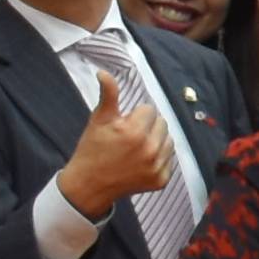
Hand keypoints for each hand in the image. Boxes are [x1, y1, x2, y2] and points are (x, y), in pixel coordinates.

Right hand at [58, 58, 172, 220]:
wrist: (89, 185)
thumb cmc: (92, 149)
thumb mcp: (98, 120)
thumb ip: (108, 95)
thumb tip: (103, 73)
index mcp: (134, 132)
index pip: (149, 110)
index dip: (134, 115)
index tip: (123, 125)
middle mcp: (149, 150)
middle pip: (162, 123)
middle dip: (147, 125)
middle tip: (129, 136)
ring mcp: (157, 167)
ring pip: (168, 140)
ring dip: (156, 140)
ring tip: (136, 148)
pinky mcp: (161, 180)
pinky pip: (169, 159)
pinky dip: (158, 158)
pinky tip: (141, 162)